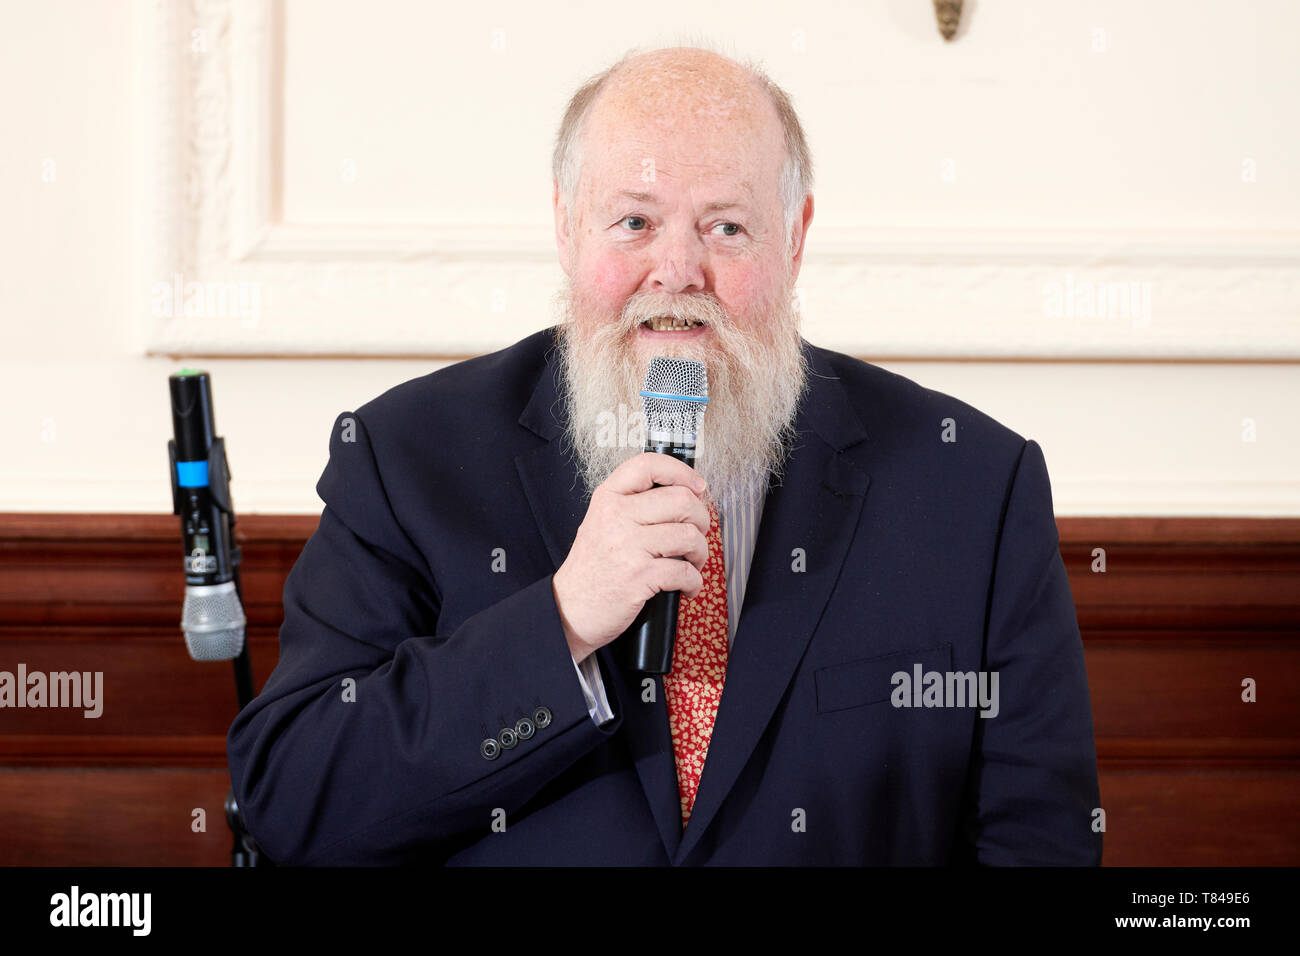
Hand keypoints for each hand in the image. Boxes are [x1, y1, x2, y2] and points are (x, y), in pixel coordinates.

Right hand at [552, 452, 709, 661]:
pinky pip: (685, 572)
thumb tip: (684, 496)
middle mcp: (617, 516)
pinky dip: (694, 582)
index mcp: (608, 498)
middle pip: (682, 500)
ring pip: (689, 536)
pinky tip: (687, 586)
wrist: (569, 608)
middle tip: (698, 533)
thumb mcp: (602, 522)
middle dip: (702, 519)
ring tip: (693, 563)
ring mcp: (628, 546)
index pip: (648, 465)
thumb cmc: (593, 567)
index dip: (680, 471)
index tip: (696, 485)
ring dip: (701, 553)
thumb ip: (634, 505)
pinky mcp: (639, 577)